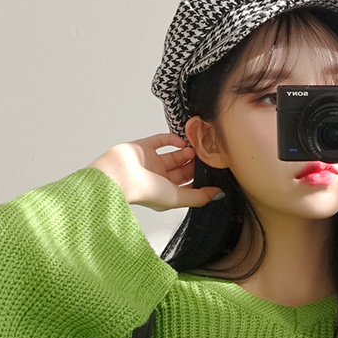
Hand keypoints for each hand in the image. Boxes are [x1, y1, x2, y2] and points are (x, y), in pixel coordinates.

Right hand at [92, 133, 214, 214]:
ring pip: (173, 155)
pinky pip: (161, 141)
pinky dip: (172, 139)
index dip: (198, 178)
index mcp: (164, 194)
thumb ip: (199, 197)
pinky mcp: (143, 147)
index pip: (186, 185)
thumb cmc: (143, 191)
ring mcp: (150, 162)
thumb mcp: (178, 197)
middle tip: (204, 157)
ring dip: (184, 152)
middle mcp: (157, 179)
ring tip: (193, 150)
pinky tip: (181, 141)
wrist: (119, 175)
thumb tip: (218, 195)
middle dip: (193, 164)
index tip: (211, 171)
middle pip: (181, 170)